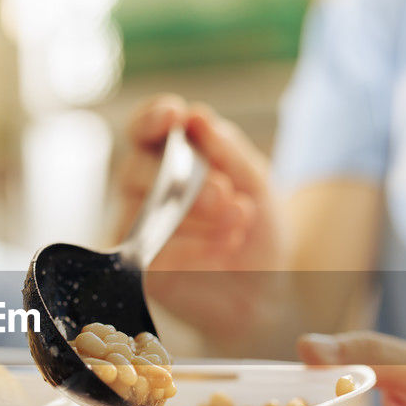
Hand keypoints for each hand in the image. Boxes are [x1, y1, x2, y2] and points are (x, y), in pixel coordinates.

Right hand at [116, 96, 283, 340]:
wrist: (269, 289)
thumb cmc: (256, 230)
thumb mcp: (256, 183)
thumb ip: (228, 151)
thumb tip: (197, 118)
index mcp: (170, 156)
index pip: (146, 128)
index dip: (152, 118)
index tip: (173, 115)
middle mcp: (146, 188)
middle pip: (137, 168)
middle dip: (182, 179)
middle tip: (222, 194)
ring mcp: (139, 228)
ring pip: (144, 210)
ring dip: (194, 215)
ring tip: (239, 222)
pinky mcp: (142, 267)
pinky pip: (154, 251)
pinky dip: (193, 248)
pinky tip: (225, 246)